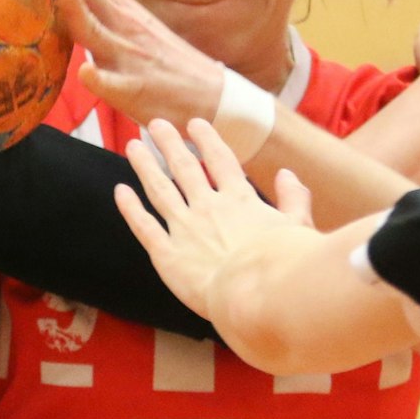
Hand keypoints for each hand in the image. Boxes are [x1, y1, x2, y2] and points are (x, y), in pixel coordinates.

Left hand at [47, 0, 225, 126]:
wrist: (212, 98)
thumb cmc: (165, 58)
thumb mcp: (133, 13)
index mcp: (115, 6)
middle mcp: (119, 24)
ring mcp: (127, 56)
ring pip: (95, 30)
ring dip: (78, 5)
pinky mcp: (136, 91)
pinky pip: (115, 86)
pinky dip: (100, 78)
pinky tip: (86, 72)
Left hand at [113, 118, 316, 318]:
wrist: (254, 294)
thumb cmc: (283, 266)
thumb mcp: (299, 226)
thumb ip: (293, 198)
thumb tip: (288, 174)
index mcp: (240, 200)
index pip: (220, 160)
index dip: (206, 140)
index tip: (194, 124)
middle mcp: (208, 208)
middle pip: (184, 168)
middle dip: (168, 144)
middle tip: (155, 125)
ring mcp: (185, 230)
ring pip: (159, 189)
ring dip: (145, 166)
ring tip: (133, 146)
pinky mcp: (167, 255)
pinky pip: (144, 226)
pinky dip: (130, 208)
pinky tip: (120, 191)